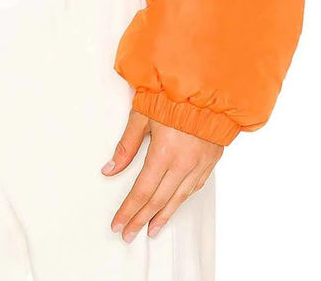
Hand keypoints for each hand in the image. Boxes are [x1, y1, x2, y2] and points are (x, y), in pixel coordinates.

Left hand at [102, 108, 222, 241]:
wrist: (205, 86)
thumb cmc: (172, 95)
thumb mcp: (141, 115)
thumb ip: (126, 145)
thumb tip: (110, 169)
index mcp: (164, 152)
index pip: (142, 191)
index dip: (128, 210)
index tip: (118, 223)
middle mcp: (183, 163)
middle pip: (158, 200)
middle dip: (141, 219)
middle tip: (128, 233)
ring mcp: (199, 164)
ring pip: (178, 199)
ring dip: (162, 216)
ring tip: (151, 229)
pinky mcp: (210, 160)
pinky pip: (195, 187)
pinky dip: (181, 200)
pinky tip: (174, 206)